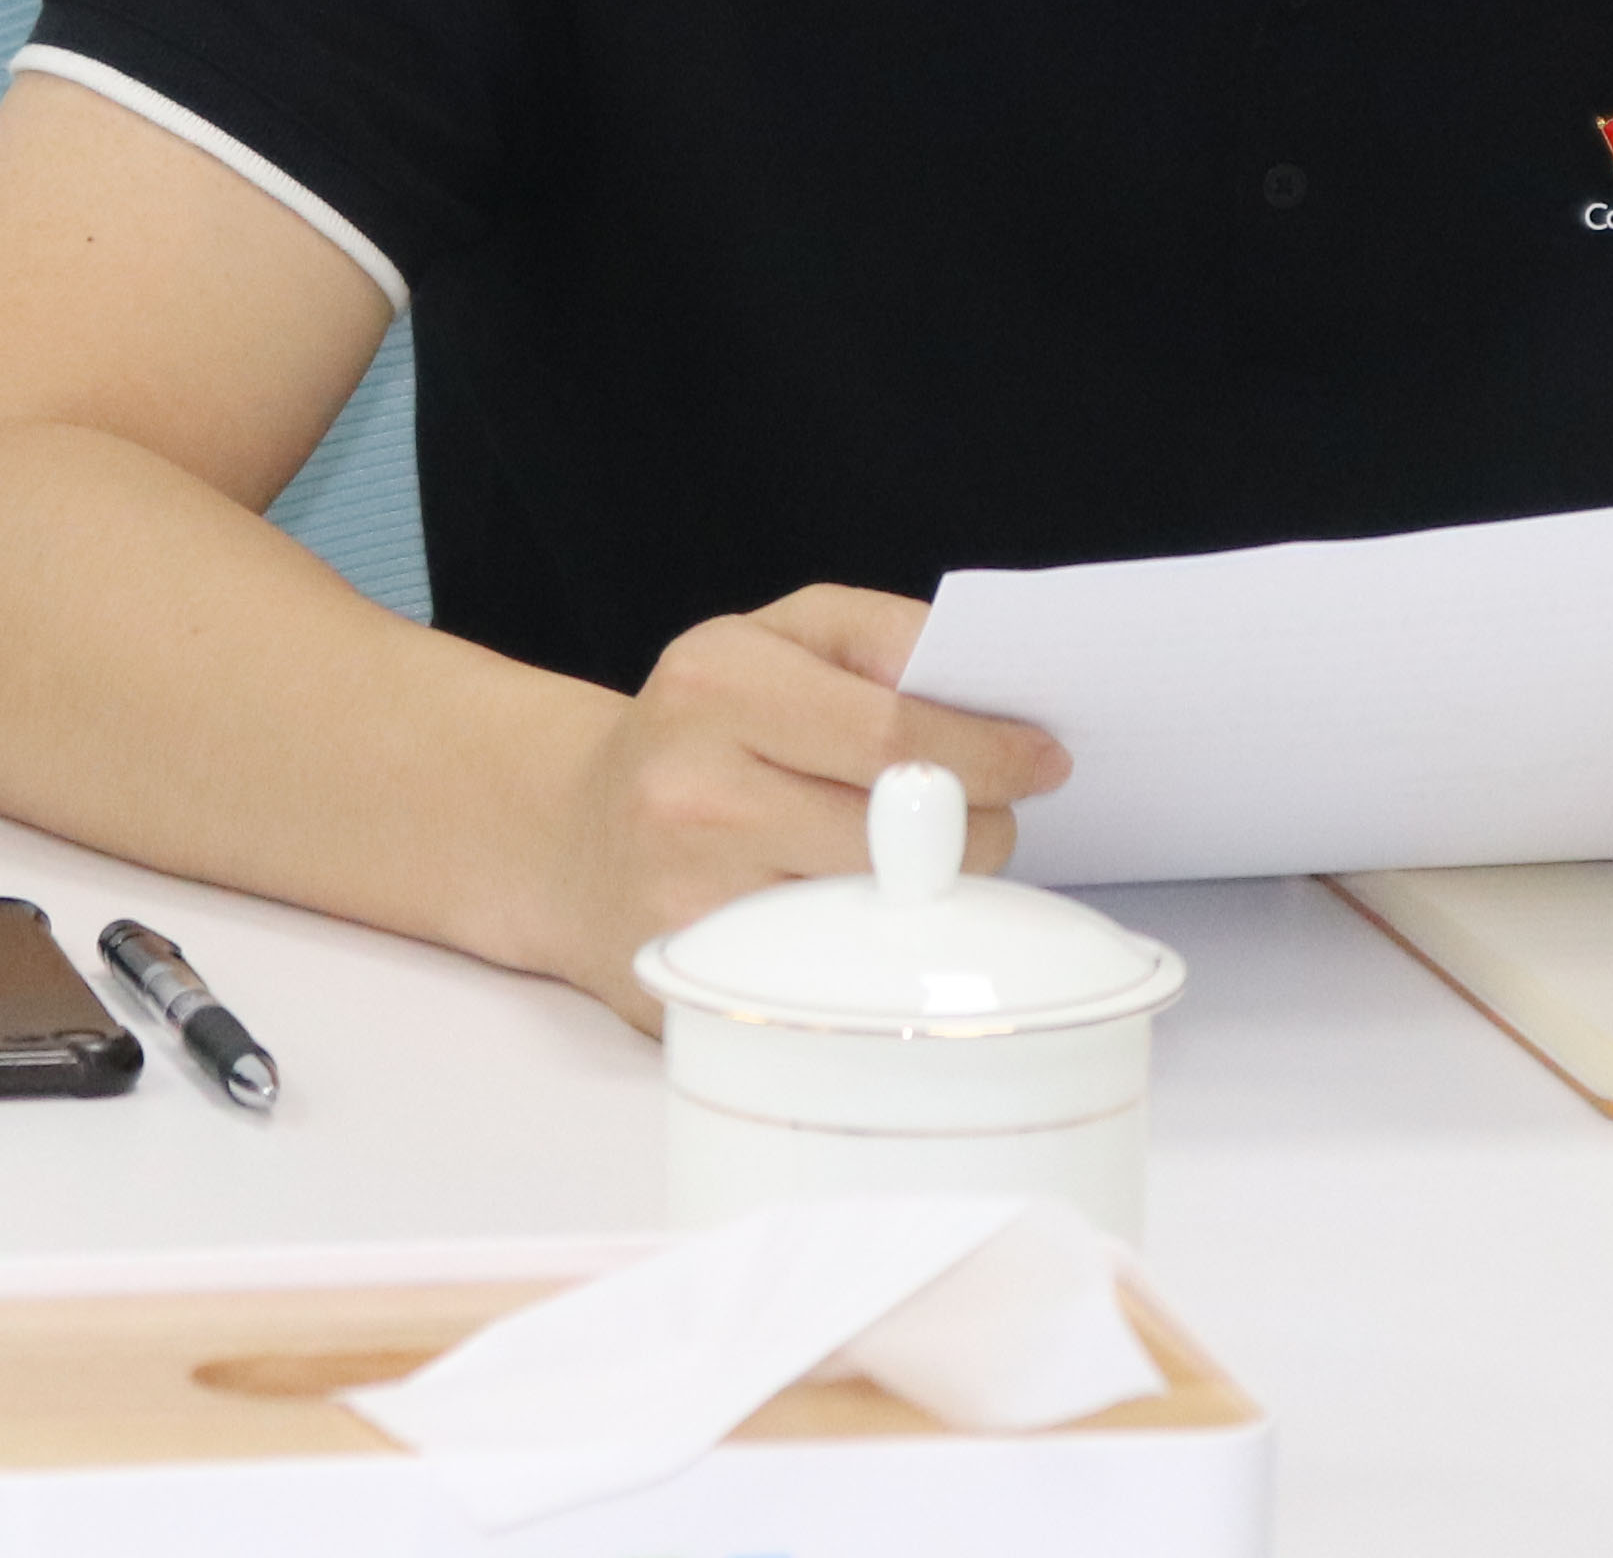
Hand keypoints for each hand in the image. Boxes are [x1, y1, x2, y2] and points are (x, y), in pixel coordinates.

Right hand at [530, 585, 1068, 1028]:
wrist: (567, 836)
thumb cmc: (698, 729)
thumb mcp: (771, 638)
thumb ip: (879, 633)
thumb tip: (980, 680)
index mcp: (716, 685)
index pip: (893, 733)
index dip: (989, 753)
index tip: (1045, 759)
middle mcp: (692, 790)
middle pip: (897, 830)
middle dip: (976, 826)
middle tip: (990, 818)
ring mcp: (688, 896)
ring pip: (877, 907)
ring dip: (933, 889)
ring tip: (927, 861)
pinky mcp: (696, 979)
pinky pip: (835, 968)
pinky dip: (876, 943)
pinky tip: (871, 913)